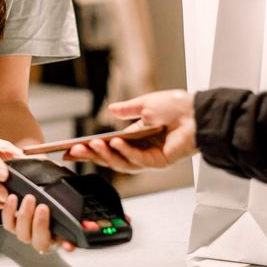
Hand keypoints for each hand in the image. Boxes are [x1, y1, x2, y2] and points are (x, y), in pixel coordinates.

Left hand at [1, 193, 76, 253]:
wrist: (41, 199)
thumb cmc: (57, 209)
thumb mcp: (70, 214)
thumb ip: (81, 222)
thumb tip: (91, 226)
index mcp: (55, 240)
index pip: (56, 245)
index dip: (63, 243)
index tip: (65, 237)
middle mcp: (38, 240)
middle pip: (36, 240)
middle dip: (40, 224)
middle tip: (43, 206)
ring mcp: (24, 233)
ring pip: (20, 232)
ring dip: (24, 215)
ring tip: (29, 198)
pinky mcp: (12, 225)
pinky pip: (7, 223)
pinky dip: (8, 211)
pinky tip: (13, 198)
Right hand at [64, 89, 196, 171]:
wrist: (198, 112)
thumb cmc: (177, 107)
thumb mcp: (145, 104)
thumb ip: (127, 109)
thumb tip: (111, 109)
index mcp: (135, 137)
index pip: (107, 146)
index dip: (88, 149)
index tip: (68, 150)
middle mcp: (140, 150)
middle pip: (111, 158)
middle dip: (91, 155)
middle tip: (72, 151)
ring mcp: (149, 158)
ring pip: (121, 162)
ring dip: (105, 154)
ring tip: (90, 145)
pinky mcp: (159, 162)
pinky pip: (137, 159)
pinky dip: (124, 151)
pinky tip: (115, 142)